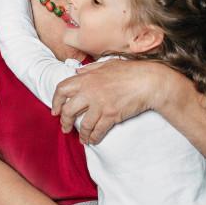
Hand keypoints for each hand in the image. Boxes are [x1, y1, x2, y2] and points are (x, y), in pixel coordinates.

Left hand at [51, 59, 165, 143]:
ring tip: (82, 139)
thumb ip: (90, 69)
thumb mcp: (107, 64)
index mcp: (87, 78)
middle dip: (65, 121)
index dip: (55, 101)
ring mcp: (100, 104)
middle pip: (68, 110)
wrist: (149, 81)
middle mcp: (90, 92)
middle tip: (65, 128)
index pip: (62, 89)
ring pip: (83, 124)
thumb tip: (77, 71)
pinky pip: (98, 130)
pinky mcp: (111, 115)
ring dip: (82, 134)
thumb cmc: (130, 71)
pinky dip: (94, 137)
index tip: (55, 110)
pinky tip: (93, 140)